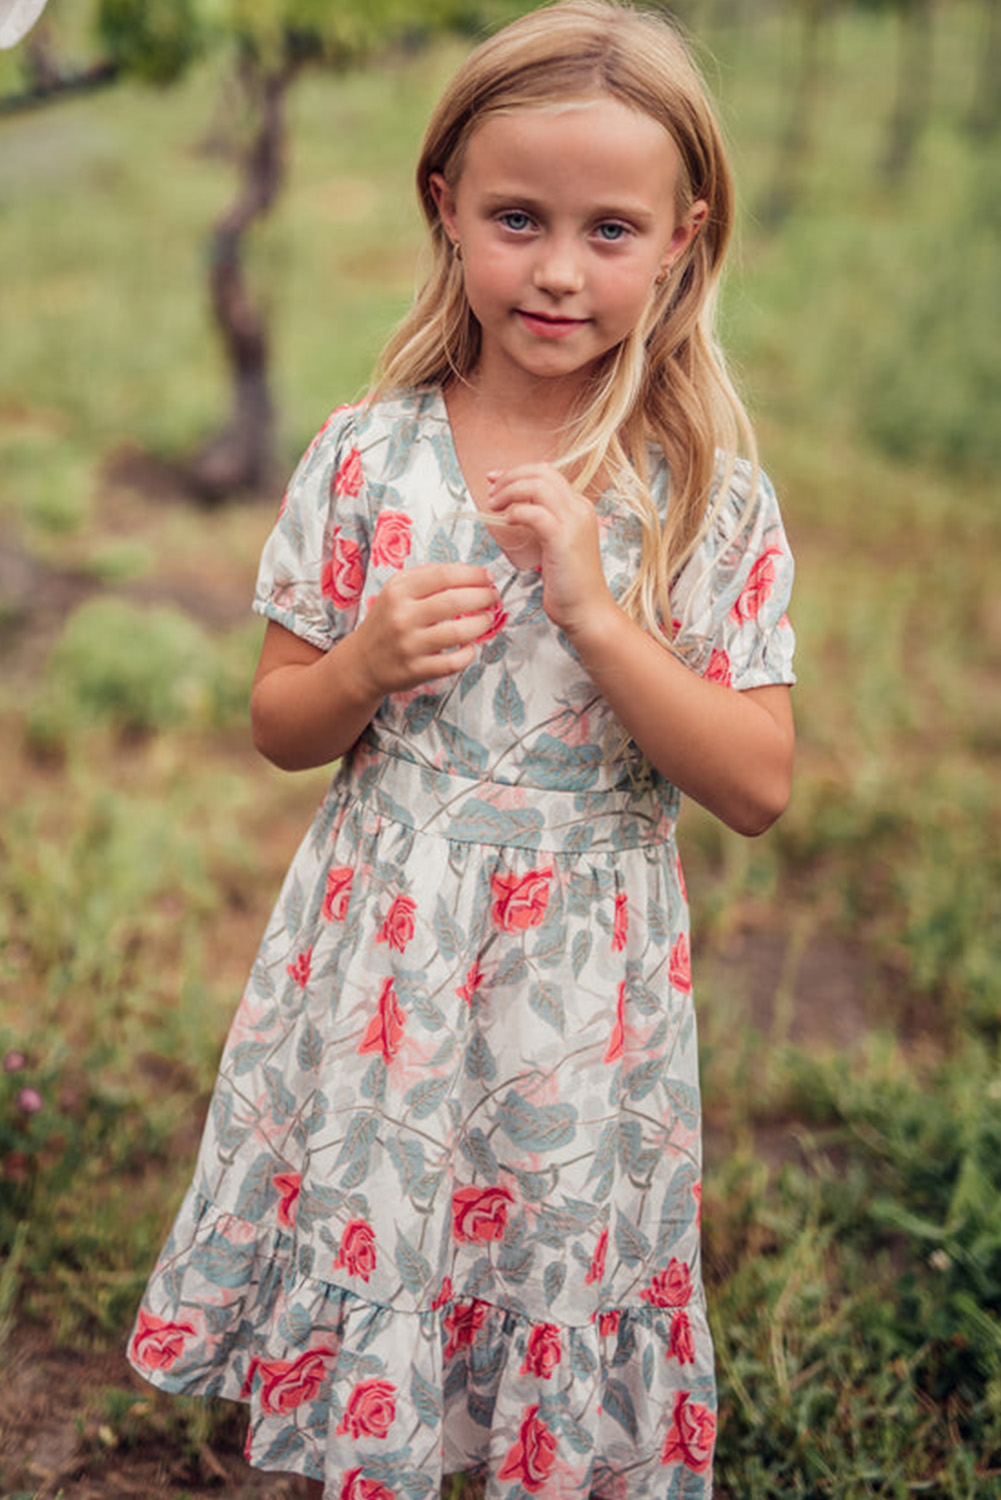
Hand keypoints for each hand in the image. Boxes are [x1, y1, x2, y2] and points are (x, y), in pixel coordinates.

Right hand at [353, 562, 498, 695]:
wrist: (362, 662)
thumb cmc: (387, 621)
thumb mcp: (397, 590)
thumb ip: (429, 576)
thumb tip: (472, 573)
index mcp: (398, 590)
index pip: (443, 575)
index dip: (473, 575)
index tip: (488, 578)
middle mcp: (402, 616)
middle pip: (455, 601)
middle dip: (483, 597)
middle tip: (493, 598)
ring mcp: (409, 645)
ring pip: (458, 633)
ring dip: (481, 624)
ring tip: (487, 620)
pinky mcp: (416, 670)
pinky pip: (453, 662)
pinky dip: (469, 653)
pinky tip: (470, 647)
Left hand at [486, 464, 613, 632]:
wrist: (588, 611)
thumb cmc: (569, 584)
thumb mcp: (556, 544)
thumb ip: (543, 523)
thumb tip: (516, 508)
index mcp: (579, 507)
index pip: (547, 473)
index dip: (517, 472)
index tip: (495, 480)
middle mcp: (580, 508)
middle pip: (542, 472)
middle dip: (510, 477)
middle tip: (491, 492)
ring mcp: (574, 522)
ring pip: (537, 485)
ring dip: (509, 491)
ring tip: (493, 506)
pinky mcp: (563, 539)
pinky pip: (534, 513)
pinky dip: (516, 512)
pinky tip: (506, 521)